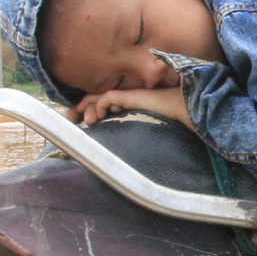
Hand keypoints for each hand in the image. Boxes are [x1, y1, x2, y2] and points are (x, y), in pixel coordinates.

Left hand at [74, 87, 190, 127]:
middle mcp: (128, 97)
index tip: (83, 120)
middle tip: (72, 117)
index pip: (106, 103)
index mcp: (131, 104)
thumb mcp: (149, 128)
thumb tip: (129, 160)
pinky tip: (98, 116)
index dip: (92, 109)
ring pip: (100, 97)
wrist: (184, 110)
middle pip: (98, 98)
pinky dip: (99, 105)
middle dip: (83, 107)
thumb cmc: (172, 120)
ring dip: (89, 107)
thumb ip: (138, 134)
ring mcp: (129, 95)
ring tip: (85, 120)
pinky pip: (108, 97)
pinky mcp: (130, 95)